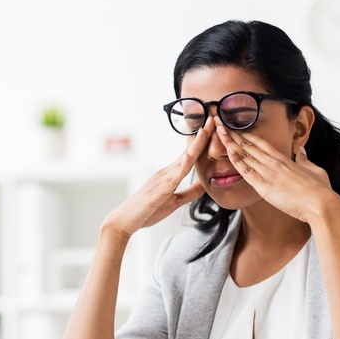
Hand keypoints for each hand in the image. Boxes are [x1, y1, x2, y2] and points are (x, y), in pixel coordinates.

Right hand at [105, 119, 213, 238]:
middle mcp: (166, 172)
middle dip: (202, 136)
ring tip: (205, 130)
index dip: (203, 141)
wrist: (124, 221)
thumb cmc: (147, 211)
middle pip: (189, 152)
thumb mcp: (174, 202)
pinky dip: (181, 167)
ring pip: (183, 161)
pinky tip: (189, 157)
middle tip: (215, 118)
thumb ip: (190, 193)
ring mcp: (162, 180)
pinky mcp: (158, 192)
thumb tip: (206, 184)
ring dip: (195, 145)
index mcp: (171, 174)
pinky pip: (172, 178)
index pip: (190, 154)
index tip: (215, 128)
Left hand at [214, 117, 334, 223]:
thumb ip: (305, 159)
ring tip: (218, 131)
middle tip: (221, 123)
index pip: (262, 143)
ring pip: (246, 155)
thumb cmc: (321, 190)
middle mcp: (275, 163)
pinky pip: (247, 172)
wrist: (322, 204)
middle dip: (234, 134)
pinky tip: (228, 151)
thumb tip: (301, 151)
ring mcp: (270, 174)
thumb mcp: (315, 170)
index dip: (248, 135)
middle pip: (250, 146)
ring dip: (231, 142)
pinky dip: (237, 161)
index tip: (237, 128)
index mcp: (286, 159)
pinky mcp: (265, 187)